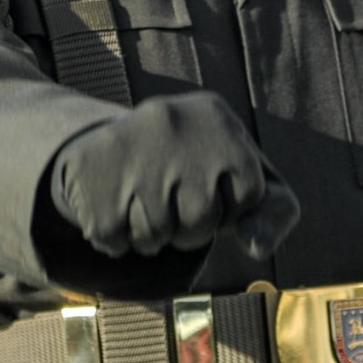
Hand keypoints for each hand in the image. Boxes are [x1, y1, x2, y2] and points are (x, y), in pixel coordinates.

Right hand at [49, 119, 295, 258]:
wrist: (110, 145)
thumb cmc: (193, 167)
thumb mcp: (242, 175)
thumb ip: (273, 210)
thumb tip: (255, 246)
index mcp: (216, 115)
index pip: (248, 195)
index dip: (230, 207)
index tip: (211, 187)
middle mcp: (171, 121)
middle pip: (201, 219)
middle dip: (190, 229)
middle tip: (173, 202)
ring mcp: (127, 145)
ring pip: (156, 235)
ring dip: (152, 238)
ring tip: (143, 203)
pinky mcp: (89, 171)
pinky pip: (116, 242)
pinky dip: (118, 241)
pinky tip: (116, 207)